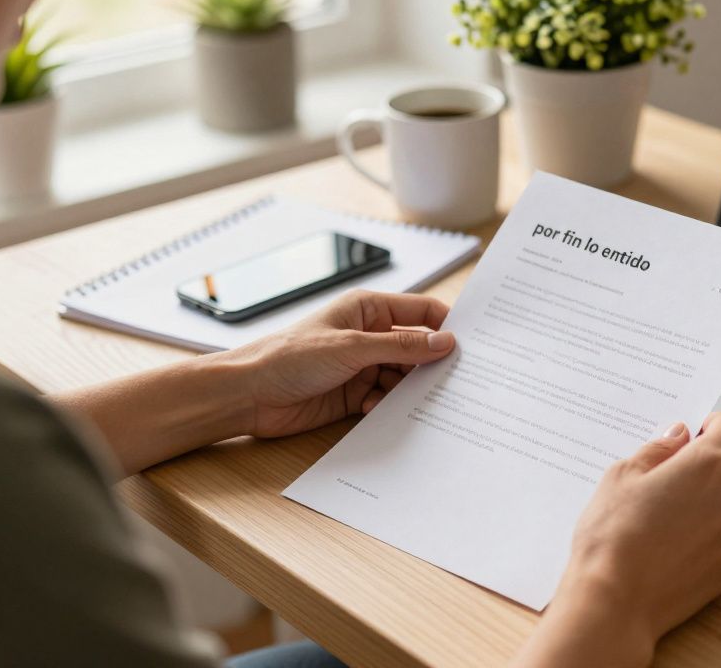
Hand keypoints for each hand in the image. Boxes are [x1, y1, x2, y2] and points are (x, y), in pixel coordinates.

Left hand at [226, 290, 454, 438]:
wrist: (249, 395)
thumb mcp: (352, 348)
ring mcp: (362, 366)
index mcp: (368, 309)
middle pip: (416, 348)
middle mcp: (369, 335)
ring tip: (415, 401)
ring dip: (408, 390)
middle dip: (431, 365)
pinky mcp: (354, 394)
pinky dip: (387, 406)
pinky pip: (386, 399)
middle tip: (453, 381)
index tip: (471, 344)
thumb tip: (445, 342)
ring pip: (403, 377)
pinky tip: (375, 410)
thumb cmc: (289, 357)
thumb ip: (401, 346)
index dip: (446, 325)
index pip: (421, 310)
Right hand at [515, 412, 720, 666]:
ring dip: (707, 504)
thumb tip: (678, 437)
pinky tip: (671, 549)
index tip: (693, 434)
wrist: (615, 601)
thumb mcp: (622, 476)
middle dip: (707, 468)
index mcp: (708, 464)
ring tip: (663, 522)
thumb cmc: (613, 536)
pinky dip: (706, 537)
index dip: (712, 425)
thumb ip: (658, 450)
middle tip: (667, 482)